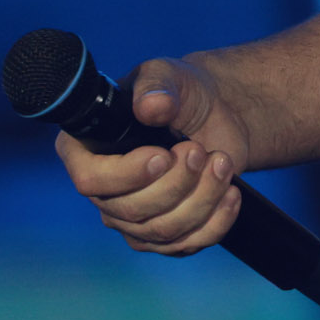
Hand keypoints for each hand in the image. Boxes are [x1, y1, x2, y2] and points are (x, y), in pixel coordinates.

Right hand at [53, 54, 256, 257]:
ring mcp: (134, 219)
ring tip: (222, 162)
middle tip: (199, 150)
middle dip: (176, 183)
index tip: (162, 155)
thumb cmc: (179, 93)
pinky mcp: (166, 234)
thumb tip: (150, 107)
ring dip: (201, 198)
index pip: (91, 180)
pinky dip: (215, 221)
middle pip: (131, 212)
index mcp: (87, 151)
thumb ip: (155, 87)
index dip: (126, 175)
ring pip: (163, 231)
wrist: (216, 113)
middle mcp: (105, 191)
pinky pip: (187, 245)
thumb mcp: (166, 75)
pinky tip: (231, 193)